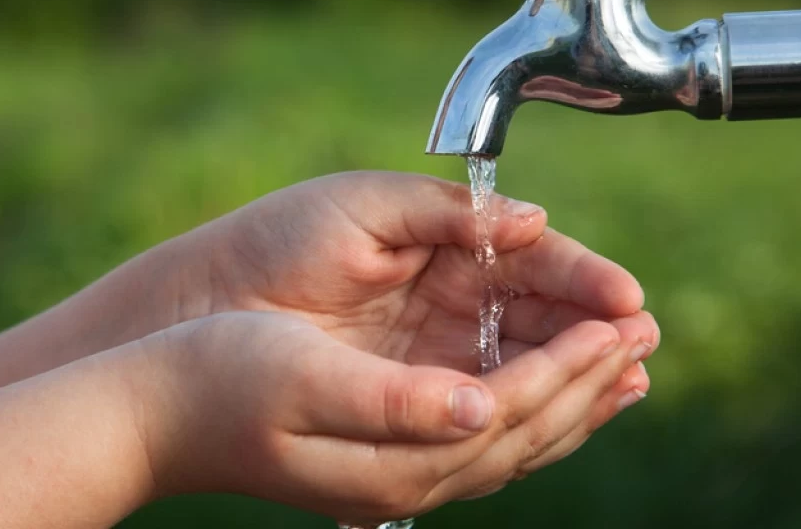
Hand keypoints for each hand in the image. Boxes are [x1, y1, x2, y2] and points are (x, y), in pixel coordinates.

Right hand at [138, 311, 652, 523]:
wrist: (154, 413)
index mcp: (395, 455)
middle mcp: (407, 475)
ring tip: (624, 366)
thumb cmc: (219, 380)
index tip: (620, 324)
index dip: (570, 366)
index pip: (511, 410)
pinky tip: (542, 387)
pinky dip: (528, 408)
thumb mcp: (304, 380)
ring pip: (512, 440)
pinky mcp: (384, 454)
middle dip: (590, 381)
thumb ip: (398, 402)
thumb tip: (481, 410)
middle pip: (526, 432)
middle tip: (647, 335)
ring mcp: (396, 471)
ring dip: (572, 398)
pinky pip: (480, 435)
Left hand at [152, 171, 656, 382]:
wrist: (208, 302)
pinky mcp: (413, 398)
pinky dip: (527, 410)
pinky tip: (568, 411)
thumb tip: (533, 222)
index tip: (625, 300)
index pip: (534, 266)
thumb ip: (448, 213)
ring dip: (577, 375)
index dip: (582, 281)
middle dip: (595, 332)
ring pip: (522, 368)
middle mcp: (452, 303)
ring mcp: (435, 353)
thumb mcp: (365, 208)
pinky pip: (482, 407)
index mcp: (447, 246)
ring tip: (628, 377)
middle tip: (642, 342)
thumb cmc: (280, 240)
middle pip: (542, 320)